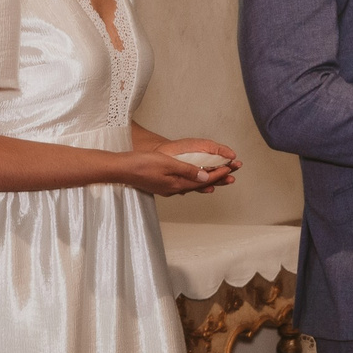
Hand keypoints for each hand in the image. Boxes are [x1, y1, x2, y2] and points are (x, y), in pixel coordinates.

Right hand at [121, 145, 235, 196]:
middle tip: (231, 173)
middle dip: (216, 178)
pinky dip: (192, 181)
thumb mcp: (168, 164)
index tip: (230, 168)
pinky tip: (193, 181)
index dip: (218, 174)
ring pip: (191, 185)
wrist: (121, 170)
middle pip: (200, 184)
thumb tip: (206, 178)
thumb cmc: (142, 164)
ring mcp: (167, 188)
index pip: (203, 179)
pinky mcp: (161, 185)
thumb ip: (188, 170)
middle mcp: (174, 189)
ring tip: (218, 178)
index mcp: (177, 184)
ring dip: (205, 180)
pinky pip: (182, 184)